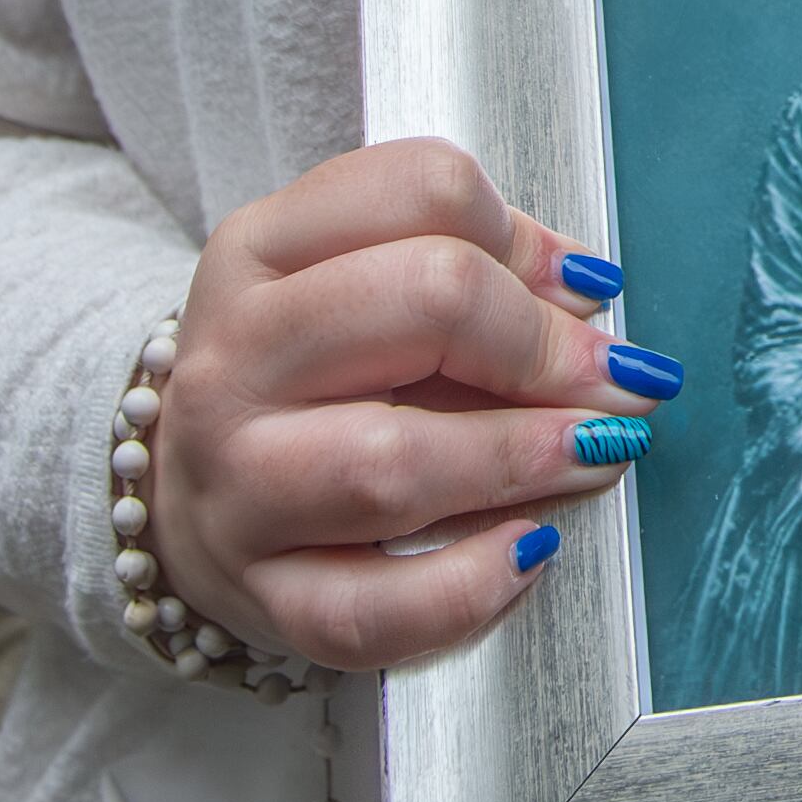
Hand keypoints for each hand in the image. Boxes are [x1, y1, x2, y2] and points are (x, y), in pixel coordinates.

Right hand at [146, 137, 670, 672]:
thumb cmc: (304, 380)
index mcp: (260, 251)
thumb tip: (585, 290)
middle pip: (426, 302)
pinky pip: (375, 608)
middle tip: (616, 377)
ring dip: (522, 456)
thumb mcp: (354, 280)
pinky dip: (468, 586)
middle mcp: (234, 361)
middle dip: (545, 343)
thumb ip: (470, 263)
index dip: (525, 238)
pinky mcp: (262, 597)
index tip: (581, 287)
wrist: (184, 502)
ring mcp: (236, 486)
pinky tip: (529, 550)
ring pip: (393, 461)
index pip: (421, 193)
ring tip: (597, 450)